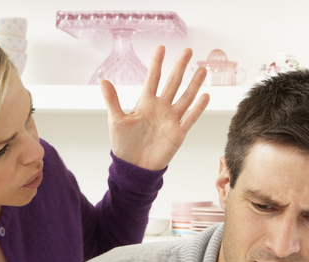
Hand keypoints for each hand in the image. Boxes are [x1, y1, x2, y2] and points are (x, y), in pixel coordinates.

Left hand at [100, 46, 209, 170]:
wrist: (134, 167)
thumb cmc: (124, 145)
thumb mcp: (116, 121)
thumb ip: (113, 100)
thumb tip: (103, 81)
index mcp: (145, 103)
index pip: (153, 79)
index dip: (157, 63)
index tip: (161, 48)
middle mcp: (161, 108)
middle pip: (173, 83)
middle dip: (180, 67)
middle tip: (188, 50)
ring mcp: (171, 119)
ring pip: (185, 97)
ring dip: (194, 84)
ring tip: (202, 69)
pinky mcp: (178, 133)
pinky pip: (190, 118)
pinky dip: (198, 108)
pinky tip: (205, 96)